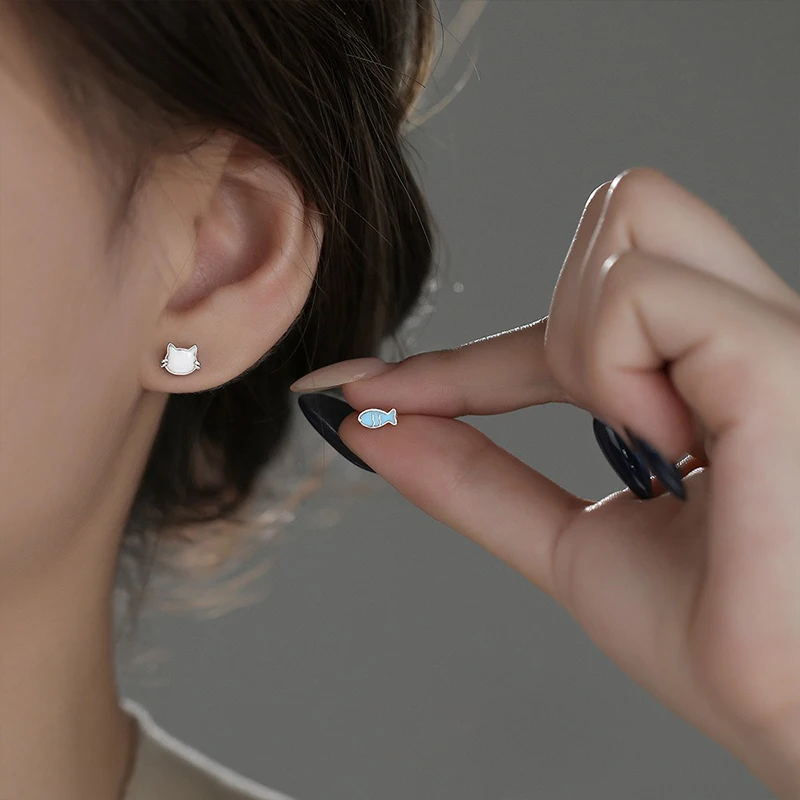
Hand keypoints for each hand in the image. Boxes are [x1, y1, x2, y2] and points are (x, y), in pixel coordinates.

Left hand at [298, 167, 799, 794]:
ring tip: (655, 448)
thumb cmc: (723, 644)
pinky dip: (613, 370)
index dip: (475, 353)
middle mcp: (762, 329)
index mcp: (724, 371)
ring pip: (626, 222)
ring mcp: (780, 332)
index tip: (376, 388)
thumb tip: (372, 423)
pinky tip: (673, 448)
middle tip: (604, 428)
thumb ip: (473, 476)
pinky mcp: (783, 359)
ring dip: (590, 349)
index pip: (586, 306)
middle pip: (626, 208)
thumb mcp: (571, 544)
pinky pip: (640, 293)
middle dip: (560, 324)